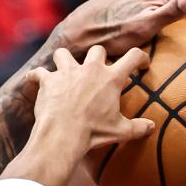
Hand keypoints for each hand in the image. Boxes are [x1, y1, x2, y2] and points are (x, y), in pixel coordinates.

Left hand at [26, 46, 153, 157]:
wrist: (63, 134)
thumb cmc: (93, 133)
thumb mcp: (120, 131)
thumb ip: (138, 127)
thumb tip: (152, 127)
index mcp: (110, 78)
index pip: (132, 57)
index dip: (139, 58)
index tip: (141, 64)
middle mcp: (89, 69)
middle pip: (97, 50)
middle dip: (98, 57)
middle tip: (98, 69)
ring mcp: (67, 72)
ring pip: (64, 54)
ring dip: (64, 60)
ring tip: (64, 68)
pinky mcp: (48, 81)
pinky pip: (37, 72)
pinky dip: (35, 76)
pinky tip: (33, 80)